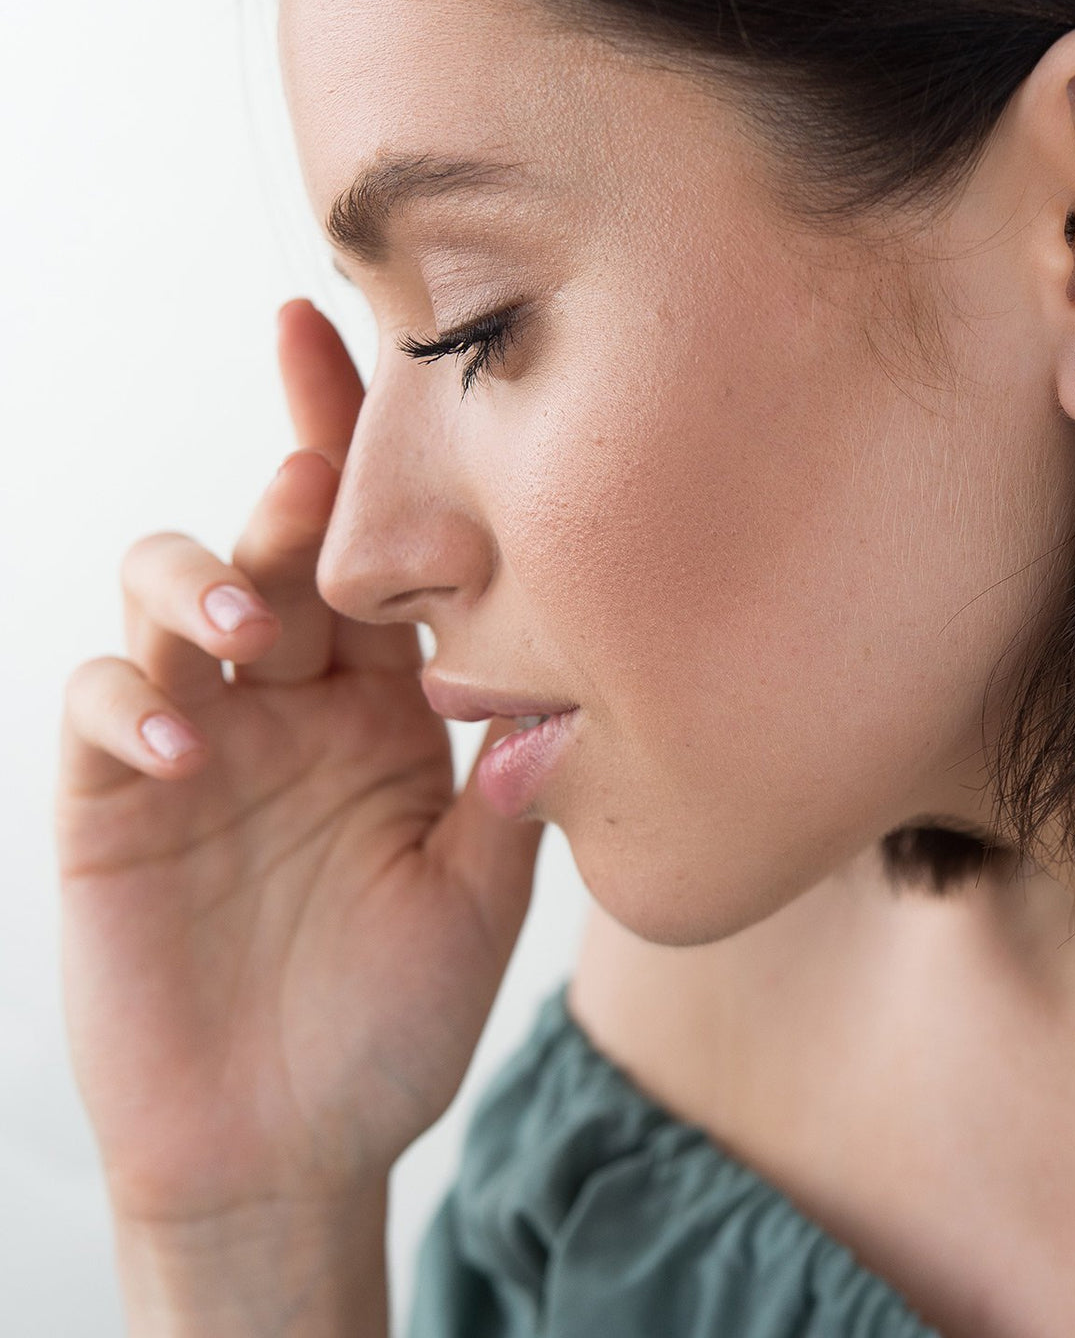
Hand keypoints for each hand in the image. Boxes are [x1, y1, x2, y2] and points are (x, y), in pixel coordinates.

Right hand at [54, 300, 542, 1228]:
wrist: (293, 1146)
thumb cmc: (393, 1020)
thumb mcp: (477, 893)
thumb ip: (505, 780)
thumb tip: (559, 675)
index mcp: (386, 708)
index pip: (381, 559)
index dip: (363, 456)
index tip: (354, 346)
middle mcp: (293, 702)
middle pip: (280, 542)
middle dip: (296, 485)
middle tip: (324, 468)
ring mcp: (198, 740)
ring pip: (167, 590)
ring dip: (203, 581)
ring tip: (254, 629)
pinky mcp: (107, 799)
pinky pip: (97, 707)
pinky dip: (127, 701)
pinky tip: (185, 748)